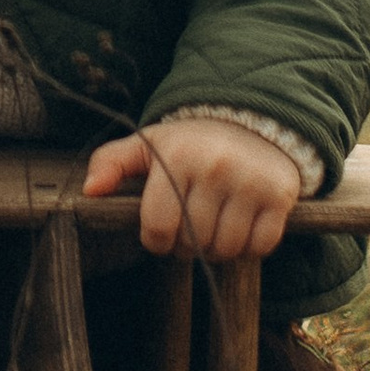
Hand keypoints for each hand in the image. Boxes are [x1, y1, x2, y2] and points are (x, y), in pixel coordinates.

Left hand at [81, 114, 303, 261]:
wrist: (253, 120)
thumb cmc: (191, 142)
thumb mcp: (148, 145)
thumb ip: (110, 162)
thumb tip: (89, 191)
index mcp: (178, 157)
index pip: (158, 228)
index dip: (156, 240)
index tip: (162, 230)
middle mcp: (215, 168)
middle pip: (193, 244)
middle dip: (187, 245)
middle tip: (191, 226)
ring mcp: (251, 182)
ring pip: (226, 249)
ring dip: (217, 248)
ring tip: (214, 225)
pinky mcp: (280, 196)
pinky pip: (260, 247)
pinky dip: (249, 247)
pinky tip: (240, 225)